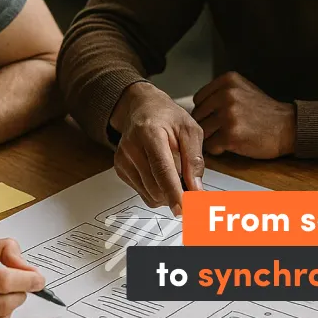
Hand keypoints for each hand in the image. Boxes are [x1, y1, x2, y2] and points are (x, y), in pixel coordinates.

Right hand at [112, 82, 204, 214]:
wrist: (142, 108)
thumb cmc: (168, 117)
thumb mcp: (190, 130)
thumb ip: (194, 160)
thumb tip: (197, 189)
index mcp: (149, 133)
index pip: (161, 169)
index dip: (173, 192)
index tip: (183, 209)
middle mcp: (131, 147)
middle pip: (156, 187)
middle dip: (177, 194)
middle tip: (191, 185)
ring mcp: (123, 160)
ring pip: (150, 195)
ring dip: (168, 194)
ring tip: (176, 173)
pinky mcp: (121, 169)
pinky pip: (143, 193)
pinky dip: (157, 190)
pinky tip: (161, 173)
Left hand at [191, 72, 295, 158]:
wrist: (287, 128)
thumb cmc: (265, 112)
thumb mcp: (243, 89)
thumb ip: (221, 92)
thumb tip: (196, 106)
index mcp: (228, 81)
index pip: (199, 99)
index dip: (206, 112)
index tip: (218, 117)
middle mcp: (227, 95)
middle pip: (198, 115)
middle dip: (207, 125)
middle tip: (222, 130)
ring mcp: (228, 115)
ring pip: (203, 131)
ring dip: (212, 138)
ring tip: (228, 137)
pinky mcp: (230, 134)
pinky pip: (210, 145)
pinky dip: (217, 149)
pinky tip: (230, 144)